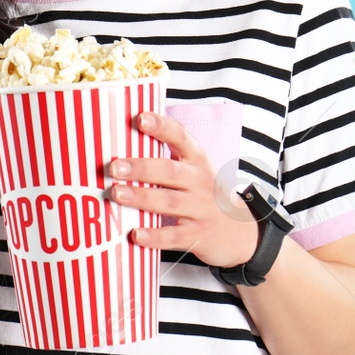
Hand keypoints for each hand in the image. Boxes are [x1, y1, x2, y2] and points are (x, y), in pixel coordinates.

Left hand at [107, 110, 261, 267]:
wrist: (239, 231)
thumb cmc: (204, 193)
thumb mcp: (194, 170)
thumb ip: (166, 159)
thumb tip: (121, 147)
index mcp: (197, 160)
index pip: (180, 137)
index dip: (161, 127)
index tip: (141, 118)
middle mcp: (200, 182)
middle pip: (170, 171)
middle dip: (141, 168)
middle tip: (115, 167)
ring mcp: (200, 209)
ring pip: (169, 202)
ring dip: (141, 197)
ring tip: (116, 194)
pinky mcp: (197, 235)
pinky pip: (174, 236)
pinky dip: (154, 236)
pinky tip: (136, 234)